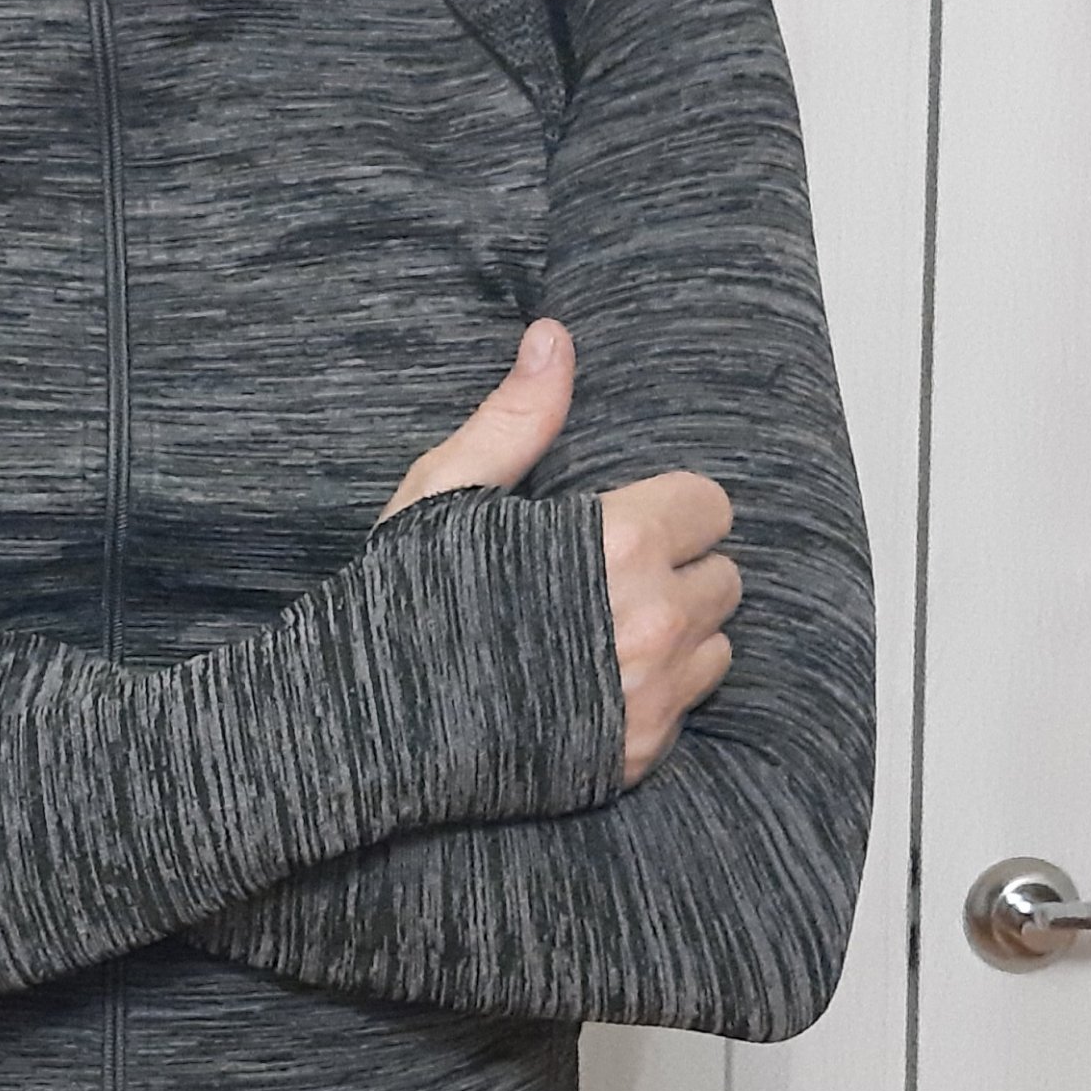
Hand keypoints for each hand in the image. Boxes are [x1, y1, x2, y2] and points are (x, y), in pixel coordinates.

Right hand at [381, 317, 740, 789]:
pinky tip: (594, 685)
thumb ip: (518, 418)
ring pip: (715, 647)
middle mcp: (652, 620)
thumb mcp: (447, 494)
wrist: (367, 732)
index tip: (624, 521)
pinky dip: (654, 696)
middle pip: (723, 579)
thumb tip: (553, 335)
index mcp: (619, 542)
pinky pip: (684, 712)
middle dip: (677, 572)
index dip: (668, 509)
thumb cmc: (401, 601)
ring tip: (607, 630)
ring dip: (678, 636)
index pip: (709, 507)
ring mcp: (649, 695)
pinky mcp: (637, 755)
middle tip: (611, 577)